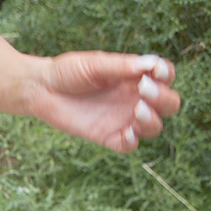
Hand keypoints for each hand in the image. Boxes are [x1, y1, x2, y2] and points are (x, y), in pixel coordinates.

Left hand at [27, 51, 180, 152]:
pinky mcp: (108, 137)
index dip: (166, 75)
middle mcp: (134, 99)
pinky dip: (133, 142)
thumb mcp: (94, 64)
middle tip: (143, 91)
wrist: (42, 90)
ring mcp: (122, 120)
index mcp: (135, 78)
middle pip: (168, 105)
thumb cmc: (68, 72)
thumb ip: (120, 66)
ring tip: (138, 110)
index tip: (154, 72)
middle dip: (163, 100)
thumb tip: (150, 65)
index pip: (165, 77)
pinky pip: (129, 146)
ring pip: (153, 128)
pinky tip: (127, 132)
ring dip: (152, 121)